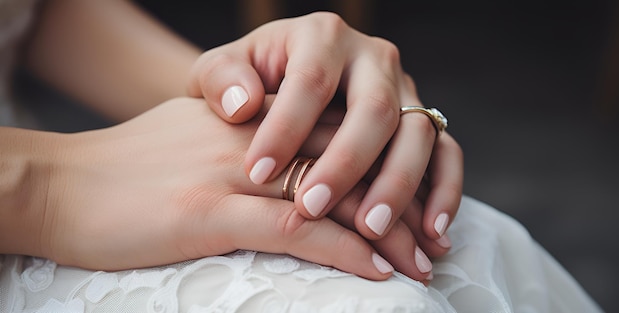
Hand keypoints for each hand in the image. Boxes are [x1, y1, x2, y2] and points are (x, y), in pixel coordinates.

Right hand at [35, 97, 442, 281]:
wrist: (62, 184)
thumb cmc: (126, 168)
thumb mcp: (194, 138)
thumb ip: (243, 141)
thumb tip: (281, 163)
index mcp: (249, 117)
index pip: (333, 133)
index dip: (378, 168)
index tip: (409, 201)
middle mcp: (250, 136)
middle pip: (346, 162)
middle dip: (395, 201)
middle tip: (430, 237)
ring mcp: (232, 172)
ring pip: (331, 196)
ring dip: (383, 231)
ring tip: (418, 263)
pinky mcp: (210, 210)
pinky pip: (294, 229)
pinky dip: (341, 251)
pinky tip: (375, 270)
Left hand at [188, 12, 462, 250]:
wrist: (279, 86)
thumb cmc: (246, 84)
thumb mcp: (220, 72)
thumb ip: (222, 80)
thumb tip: (243, 104)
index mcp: (321, 36)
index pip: (310, 81)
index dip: (285, 128)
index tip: (256, 174)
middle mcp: (372, 58)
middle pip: (375, 108)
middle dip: (346, 163)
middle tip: (312, 209)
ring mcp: (405, 89)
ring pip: (417, 133)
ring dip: (398, 185)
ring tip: (371, 230)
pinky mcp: (424, 120)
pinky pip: (447, 153)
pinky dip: (445, 191)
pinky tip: (432, 232)